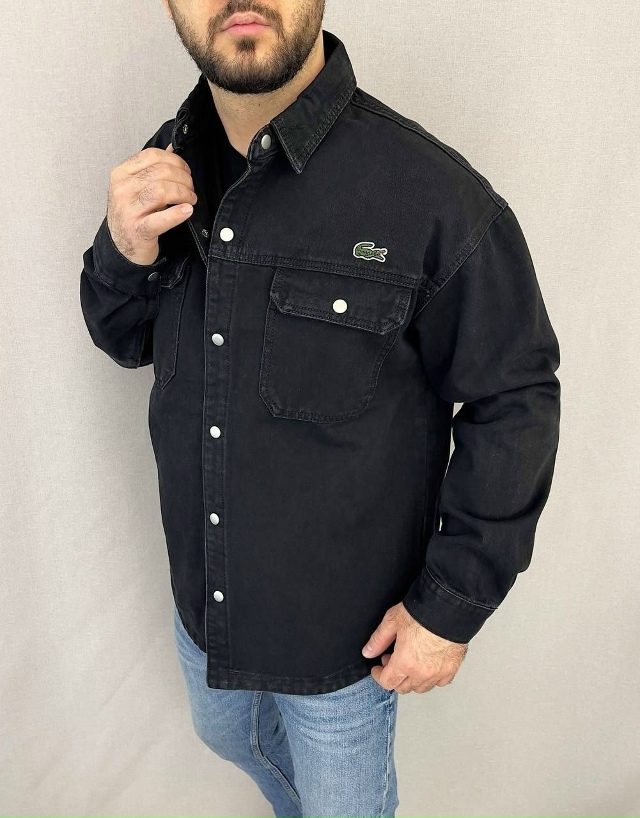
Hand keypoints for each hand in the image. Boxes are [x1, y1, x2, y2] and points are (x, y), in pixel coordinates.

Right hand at [106, 143, 196, 264]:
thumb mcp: (137, 187)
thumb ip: (153, 167)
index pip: (152, 155)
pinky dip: (178, 213)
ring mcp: (128, 210)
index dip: (175, 161)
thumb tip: (173, 147)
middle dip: (183, 178)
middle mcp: (121, 189)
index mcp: (121, 173)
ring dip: (183, 194)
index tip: (186, 171)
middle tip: (191, 188)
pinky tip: (187, 211)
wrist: (123, 246)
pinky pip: (162, 218)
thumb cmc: (133, 213)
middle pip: (160, 172)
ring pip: (161, 191)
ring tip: (190, 200)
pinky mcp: (138, 230)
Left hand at [362, 602, 467, 693]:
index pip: (387, 682)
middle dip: (394, 676)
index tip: (377, 669)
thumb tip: (368, 651)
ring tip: (410, 662)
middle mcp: (422, 673)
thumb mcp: (392, 621)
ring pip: (421, 687)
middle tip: (392, 660)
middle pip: (404, 688)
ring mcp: (438, 673)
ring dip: (412, 679)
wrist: (449, 608)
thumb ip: (378, 639)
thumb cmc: (423, 612)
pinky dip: (432, 678)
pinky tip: (428, 665)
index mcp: (405, 662)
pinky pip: (440, 682)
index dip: (378, 675)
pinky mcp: (452, 669)